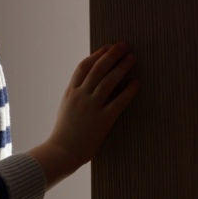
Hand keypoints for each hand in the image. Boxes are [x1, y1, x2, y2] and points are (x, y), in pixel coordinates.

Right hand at [31, 42, 140, 186]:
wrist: (61, 153)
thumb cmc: (65, 132)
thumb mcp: (67, 107)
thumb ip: (77, 94)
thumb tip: (90, 81)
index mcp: (71, 92)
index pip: (84, 66)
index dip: (97, 55)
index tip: (108, 47)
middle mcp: (80, 96)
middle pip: (98, 69)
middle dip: (112, 55)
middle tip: (124, 46)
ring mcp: (91, 107)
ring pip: (109, 81)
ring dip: (122, 67)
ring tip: (132, 58)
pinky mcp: (102, 120)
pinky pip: (118, 102)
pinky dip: (129, 90)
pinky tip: (136, 83)